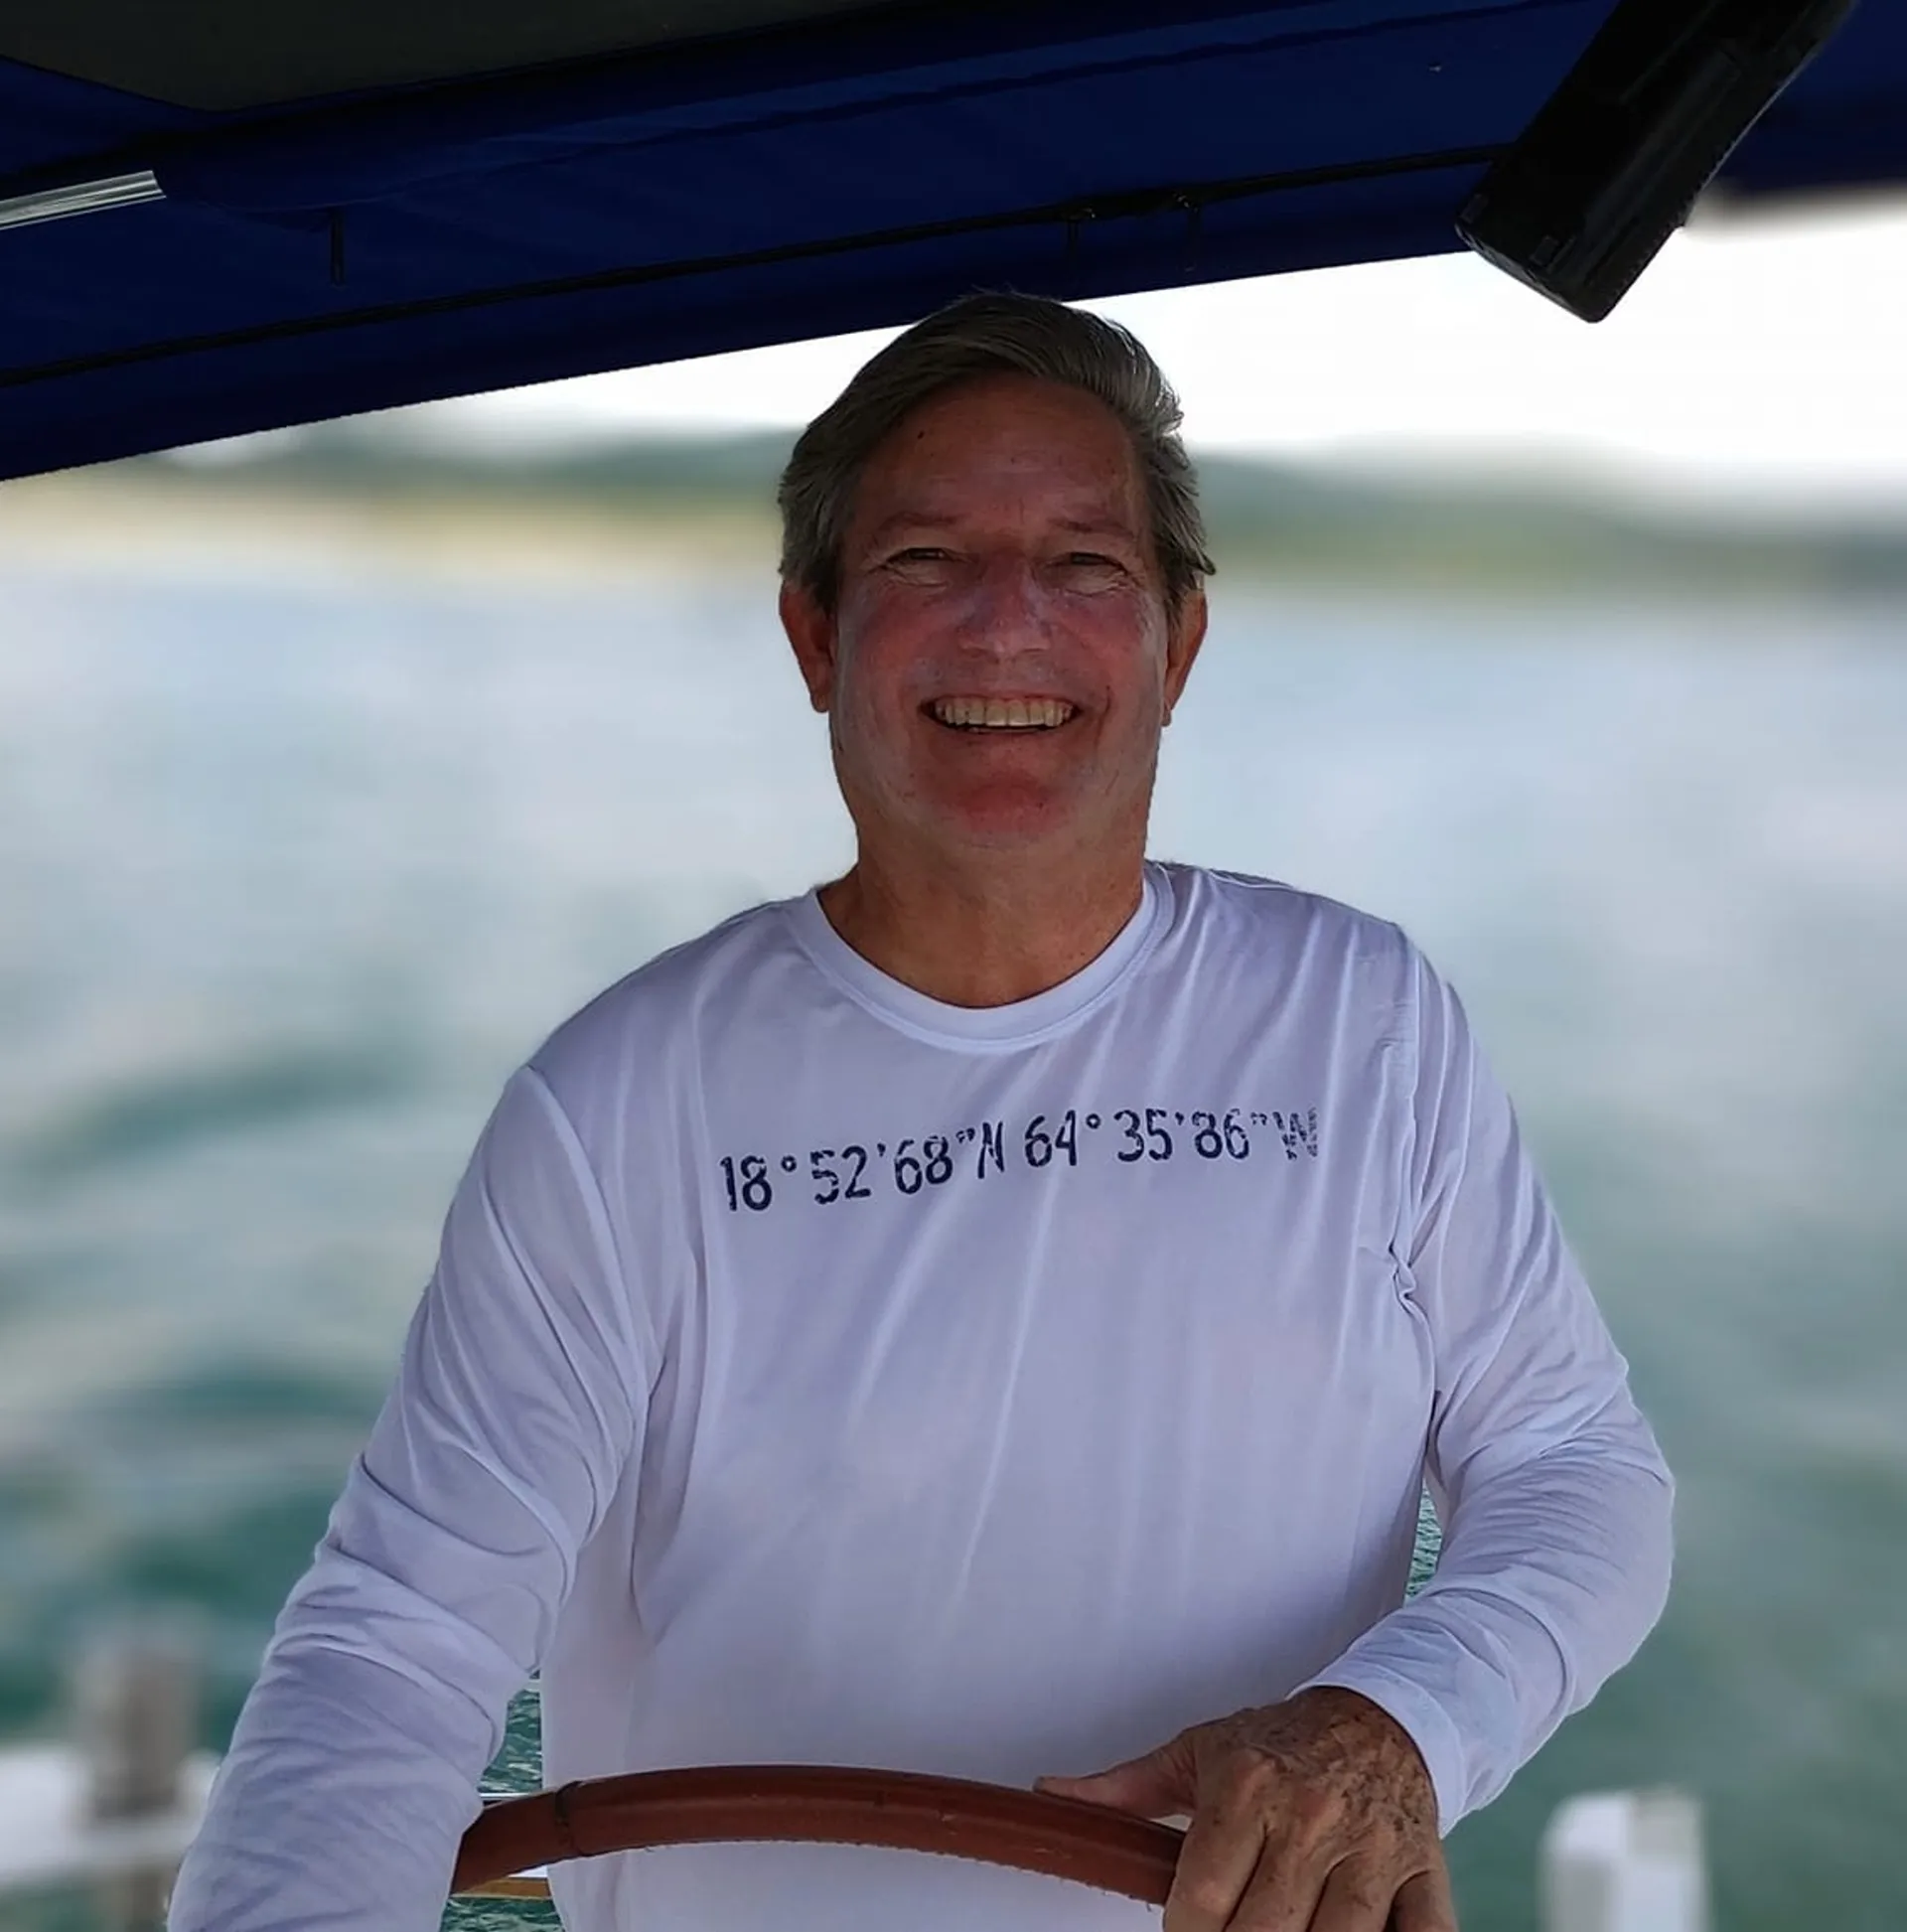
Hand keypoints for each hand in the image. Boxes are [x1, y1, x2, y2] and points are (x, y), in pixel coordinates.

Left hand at [1035, 1687, 1455, 1931]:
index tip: (1186, 1930)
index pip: (1203, 1900)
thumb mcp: (1199, 1752)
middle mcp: (1311, 1818)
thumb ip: (1124, 1789)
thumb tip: (1050, 1794)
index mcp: (1248, 1787)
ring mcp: (1373, 1851)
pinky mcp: (1424, 1875)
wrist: (1381, 1717)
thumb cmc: (1282, 1743)